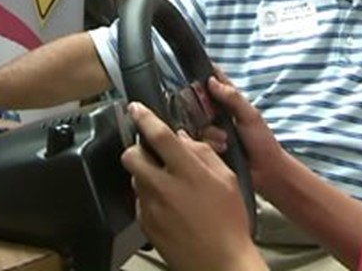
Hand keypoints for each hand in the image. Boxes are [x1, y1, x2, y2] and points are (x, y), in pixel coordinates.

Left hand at [121, 102, 264, 270]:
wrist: (221, 263)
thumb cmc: (230, 221)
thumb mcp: (226, 180)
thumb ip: (203, 154)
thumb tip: (182, 139)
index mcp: (186, 171)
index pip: (157, 135)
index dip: (144, 117)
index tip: (135, 107)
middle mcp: (163, 186)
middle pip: (131, 156)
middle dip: (137, 149)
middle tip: (151, 153)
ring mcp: (151, 207)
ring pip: (135, 178)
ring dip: (145, 174)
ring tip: (165, 182)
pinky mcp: (145, 224)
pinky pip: (139, 201)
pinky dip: (149, 197)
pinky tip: (167, 205)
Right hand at [205, 75, 288, 194]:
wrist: (265, 173)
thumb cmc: (263, 142)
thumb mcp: (251, 116)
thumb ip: (233, 98)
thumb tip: (211, 81)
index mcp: (230, 103)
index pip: (215, 82)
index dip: (206, 75)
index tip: (197, 72)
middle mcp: (217, 115)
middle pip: (198, 102)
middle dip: (204, 110)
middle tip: (213, 117)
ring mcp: (211, 131)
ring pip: (196, 122)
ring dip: (211, 132)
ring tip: (226, 141)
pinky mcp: (206, 147)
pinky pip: (195, 140)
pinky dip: (208, 143)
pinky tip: (220, 148)